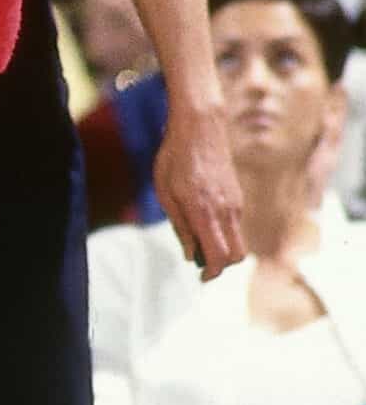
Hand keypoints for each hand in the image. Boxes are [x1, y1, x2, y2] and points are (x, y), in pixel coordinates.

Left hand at [155, 104, 245, 280]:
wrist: (199, 128)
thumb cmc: (174, 158)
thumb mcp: (165, 193)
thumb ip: (180, 226)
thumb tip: (191, 255)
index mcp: (205, 212)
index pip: (219, 256)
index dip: (211, 272)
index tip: (200, 276)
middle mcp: (226, 211)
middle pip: (237, 255)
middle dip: (221, 266)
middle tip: (200, 263)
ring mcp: (236, 203)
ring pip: (239, 241)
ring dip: (222, 248)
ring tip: (197, 240)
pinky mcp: (238, 196)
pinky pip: (236, 225)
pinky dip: (224, 233)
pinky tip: (204, 222)